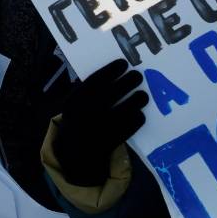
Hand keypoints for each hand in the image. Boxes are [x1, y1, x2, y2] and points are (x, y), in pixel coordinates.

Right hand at [53, 59, 147, 185]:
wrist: (77, 154)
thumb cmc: (76, 122)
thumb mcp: (73, 104)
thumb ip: (87, 90)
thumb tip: (112, 71)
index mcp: (75, 101)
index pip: (95, 80)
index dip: (111, 70)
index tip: (123, 63)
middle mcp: (87, 112)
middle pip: (114, 91)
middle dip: (130, 81)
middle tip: (138, 76)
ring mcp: (102, 127)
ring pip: (128, 107)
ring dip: (139, 99)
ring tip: (142, 96)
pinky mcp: (115, 139)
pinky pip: (133, 123)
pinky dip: (138, 117)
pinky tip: (138, 114)